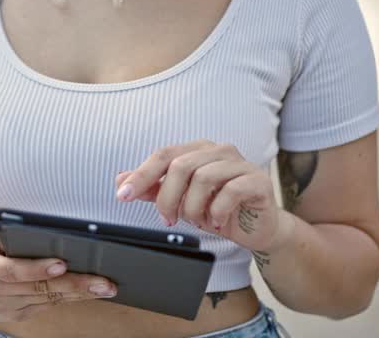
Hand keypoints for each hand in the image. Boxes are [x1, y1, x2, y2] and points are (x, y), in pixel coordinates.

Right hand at [0, 228, 117, 322]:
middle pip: (35, 289)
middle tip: (101, 281)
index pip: (10, 270)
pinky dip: (67, 298)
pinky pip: (45, 307)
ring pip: (45, 300)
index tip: (62, 264)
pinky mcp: (13, 316)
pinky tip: (87, 292)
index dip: (36, 269)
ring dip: (77, 294)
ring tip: (103, 287)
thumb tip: (33, 230)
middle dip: (72, 284)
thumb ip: (4, 232)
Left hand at [116, 141, 292, 252]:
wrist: (256, 228)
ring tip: (198, 220)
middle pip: (180, 166)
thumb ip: (153, 189)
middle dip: (167, 197)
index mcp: (197, 150)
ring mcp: (240, 163)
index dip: (141, 175)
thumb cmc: (219, 208)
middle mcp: (218, 151)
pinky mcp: (257, 180)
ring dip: (193, 207)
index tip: (123, 195)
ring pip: (203, 177)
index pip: (163, 155)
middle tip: (168, 219)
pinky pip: (231, 191)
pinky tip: (216, 222)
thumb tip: (121, 180)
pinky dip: (217, 211)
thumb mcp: (180, 200)